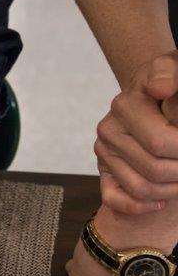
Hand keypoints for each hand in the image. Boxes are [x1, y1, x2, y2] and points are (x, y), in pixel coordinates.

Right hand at [95, 51, 177, 213]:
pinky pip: (118, 201)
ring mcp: (104, 154)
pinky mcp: (104, 174)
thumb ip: (169, 73)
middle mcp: (108, 131)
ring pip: (143, 189)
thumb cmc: (169, 86)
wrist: (151, 98)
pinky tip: (164, 199)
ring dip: (173, 189)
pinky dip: (143, 206)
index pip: (161, 143)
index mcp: (124, 107)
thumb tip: (162, 87)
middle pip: (155, 169)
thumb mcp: (171, 69)